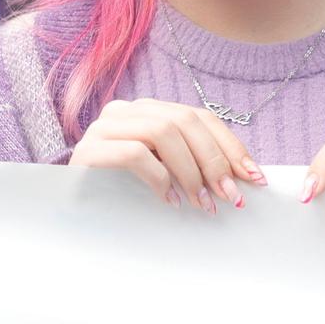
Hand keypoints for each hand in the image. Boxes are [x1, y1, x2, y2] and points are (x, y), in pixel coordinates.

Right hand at [69, 99, 265, 211]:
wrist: (71, 213)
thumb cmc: (124, 195)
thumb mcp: (165, 174)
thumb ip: (192, 164)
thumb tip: (242, 177)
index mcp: (149, 110)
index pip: (199, 116)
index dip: (230, 145)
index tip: (253, 177)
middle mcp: (126, 110)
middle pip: (184, 121)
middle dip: (214, 160)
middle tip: (230, 197)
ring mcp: (104, 127)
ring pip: (162, 131)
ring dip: (190, 171)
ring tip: (201, 204)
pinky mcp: (88, 150)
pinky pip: (135, 153)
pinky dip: (160, 178)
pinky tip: (168, 202)